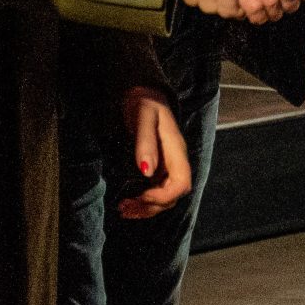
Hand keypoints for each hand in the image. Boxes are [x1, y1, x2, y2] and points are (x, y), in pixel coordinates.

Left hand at [118, 87, 192, 218]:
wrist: (143, 94)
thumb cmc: (144, 102)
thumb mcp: (143, 117)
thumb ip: (145, 142)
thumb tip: (146, 171)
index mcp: (176, 151)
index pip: (181, 184)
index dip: (163, 196)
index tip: (141, 196)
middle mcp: (175, 161)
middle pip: (172, 196)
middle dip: (150, 207)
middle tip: (124, 207)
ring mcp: (167, 166)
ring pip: (164, 197)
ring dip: (146, 208)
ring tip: (123, 209)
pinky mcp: (158, 168)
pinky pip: (156, 191)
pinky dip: (143, 202)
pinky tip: (128, 203)